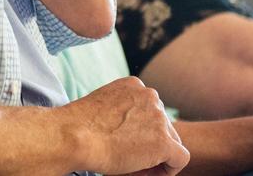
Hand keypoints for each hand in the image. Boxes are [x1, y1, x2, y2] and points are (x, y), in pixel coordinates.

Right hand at [57, 77, 189, 175]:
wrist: (73, 136)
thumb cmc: (78, 126)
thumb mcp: (103, 107)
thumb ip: (122, 112)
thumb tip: (130, 133)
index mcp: (134, 85)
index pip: (148, 112)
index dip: (139, 132)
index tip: (122, 143)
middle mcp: (150, 96)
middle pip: (161, 127)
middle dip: (149, 145)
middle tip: (128, 159)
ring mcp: (159, 118)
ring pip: (170, 143)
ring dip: (155, 157)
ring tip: (131, 167)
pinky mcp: (164, 141)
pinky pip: (180, 159)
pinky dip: (167, 170)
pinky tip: (145, 172)